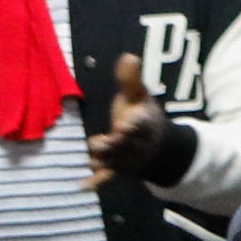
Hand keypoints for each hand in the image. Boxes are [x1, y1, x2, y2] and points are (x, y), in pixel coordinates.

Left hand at [85, 54, 186, 192]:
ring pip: (115, 162)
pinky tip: (83, 185)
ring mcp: (127, 160)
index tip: (125, 124)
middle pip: (125, 145)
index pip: (141, 124)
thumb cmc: (141, 116)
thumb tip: (128, 56)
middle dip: (114, 145)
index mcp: (144, 122)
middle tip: (100, 143)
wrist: (157, 147)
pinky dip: (97, 183)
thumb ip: (131, 80)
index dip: (134, 125)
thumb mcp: (140, 97)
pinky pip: (107, 179)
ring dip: (103, 162)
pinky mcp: (117, 171)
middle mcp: (136, 144)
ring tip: (90, 160)